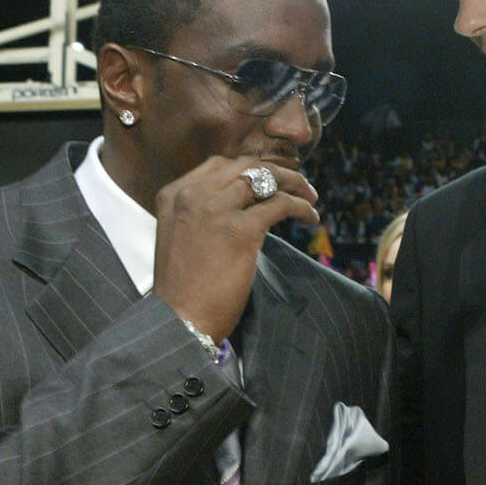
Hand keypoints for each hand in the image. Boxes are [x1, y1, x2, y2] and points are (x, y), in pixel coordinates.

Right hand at [152, 156, 318, 341]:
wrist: (179, 319)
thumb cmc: (183, 289)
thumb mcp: (181, 237)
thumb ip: (202, 215)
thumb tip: (243, 207)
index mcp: (175, 195)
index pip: (220, 165)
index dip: (251, 169)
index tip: (270, 180)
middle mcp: (193, 194)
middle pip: (246, 166)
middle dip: (276, 171)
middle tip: (298, 185)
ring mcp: (216, 209)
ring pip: (266, 178)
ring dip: (294, 184)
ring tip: (309, 196)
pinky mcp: (241, 229)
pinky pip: (281, 204)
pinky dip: (301, 207)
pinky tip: (310, 218)